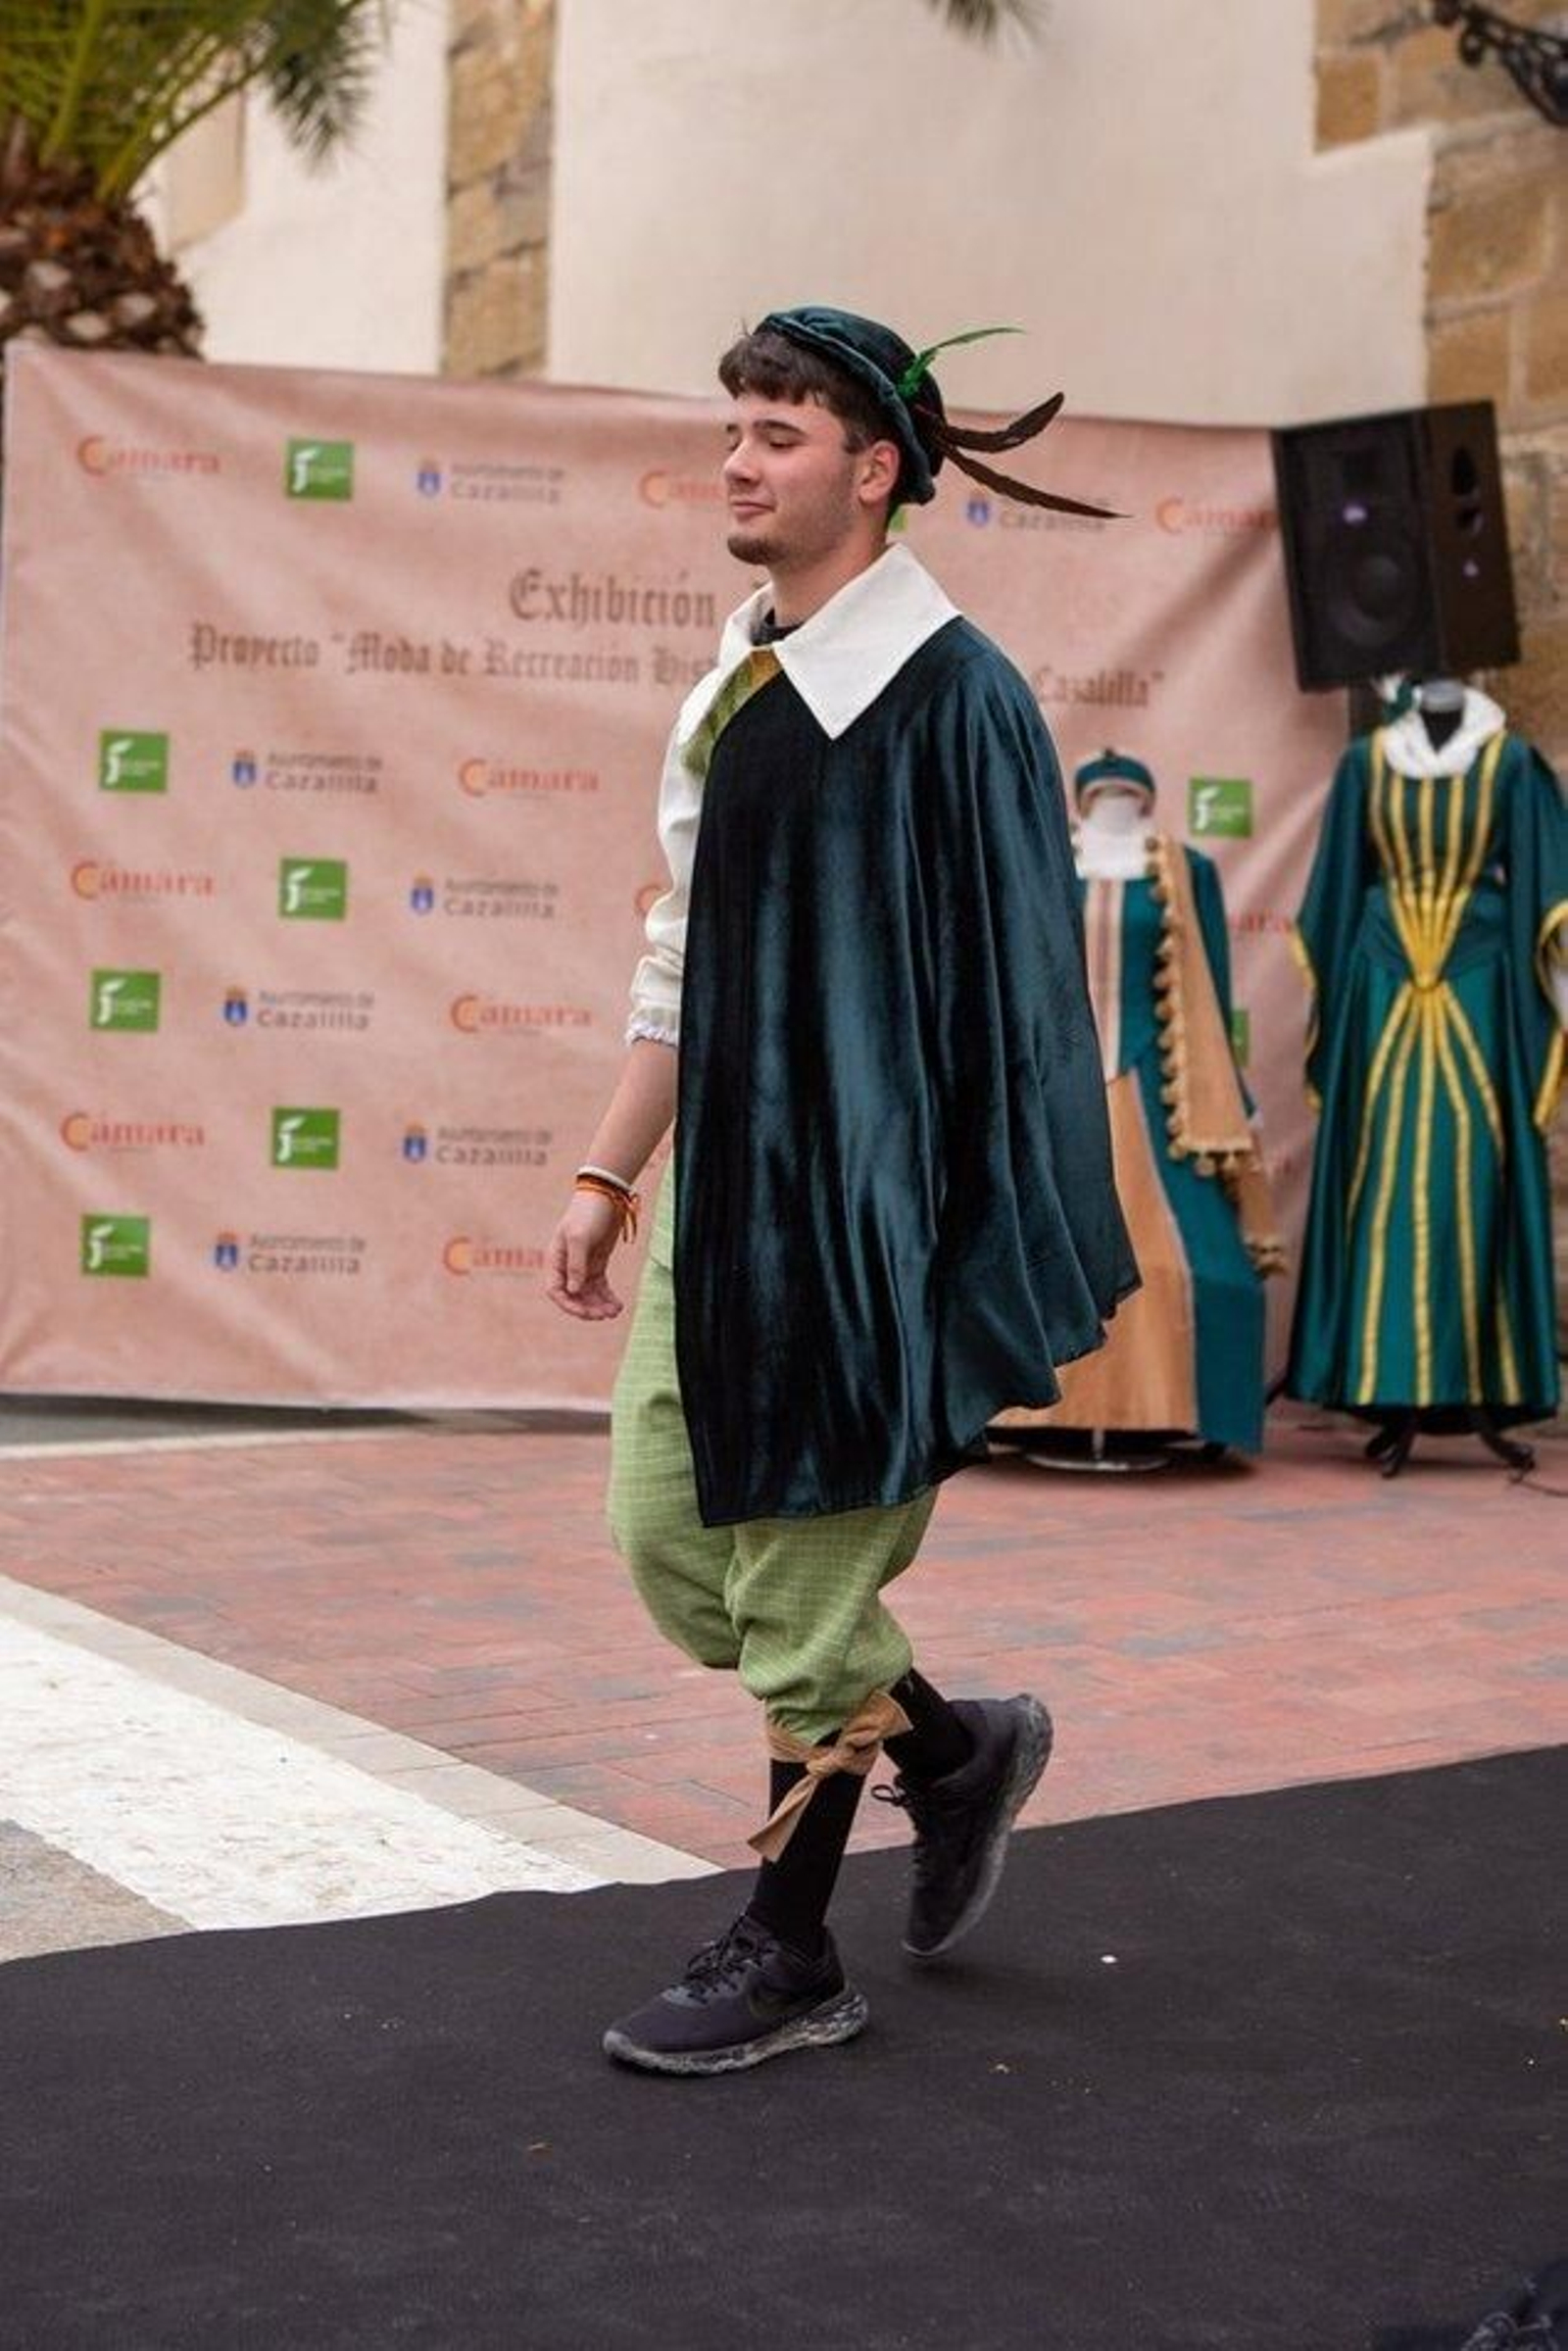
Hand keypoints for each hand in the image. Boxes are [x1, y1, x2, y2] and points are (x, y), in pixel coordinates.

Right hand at [545, 1188, 626, 1319]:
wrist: (606, 1196)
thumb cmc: (588, 1214)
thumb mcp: (580, 1237)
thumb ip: (576, 1265)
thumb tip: (573, 1290)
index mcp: (556, 1260)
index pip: (556, 1291)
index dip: (569, 1305)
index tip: (586, 1313)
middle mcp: (567, 1266)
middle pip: (574, 1296)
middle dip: (588, 1308)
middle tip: (605, 1315)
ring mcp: (583, 1265)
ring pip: (589, 1294)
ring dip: (600, 1305)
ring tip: (615, 1311)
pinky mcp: (598, 1263)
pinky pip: (600, 1287)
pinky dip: (608, 1297)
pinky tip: (618, 1304)